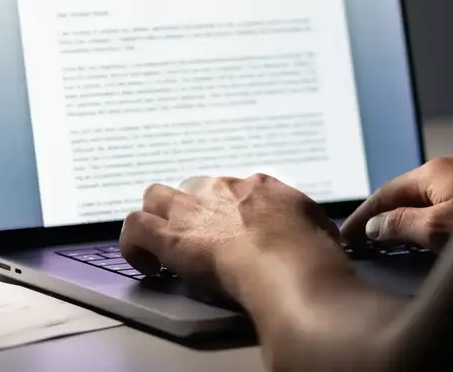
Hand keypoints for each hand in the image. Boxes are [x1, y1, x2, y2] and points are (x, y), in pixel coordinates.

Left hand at [119, 174, 343, 299]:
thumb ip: (302, 224)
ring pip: (155, 196)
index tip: (235, 235)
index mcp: (257, 187)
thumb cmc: (309, 253)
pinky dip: (134, 245)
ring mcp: (192, 210)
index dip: (229, 213)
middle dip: (192, 210)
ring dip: (158, 218)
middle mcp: (220, 189)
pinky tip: (146, 265)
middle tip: (201, 240)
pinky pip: (135, 227)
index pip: (232, 190)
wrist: (288, 265)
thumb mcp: (317, 227)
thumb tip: (307, 232)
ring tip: (164, 247)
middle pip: (192, 188)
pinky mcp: (170, 236)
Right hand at [341, 155, 452, 251]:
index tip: (345, 235)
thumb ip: (400, 225)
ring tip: (398, 243)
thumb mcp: (437, 230)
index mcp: (435, 171)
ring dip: (413, 219)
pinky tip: (438, 236)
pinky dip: (436, 220)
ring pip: (433, 199)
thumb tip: (375, 226)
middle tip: (367, 241)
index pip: (384, 193)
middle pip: (408, 193)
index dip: (362, 216)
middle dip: (386, 215)